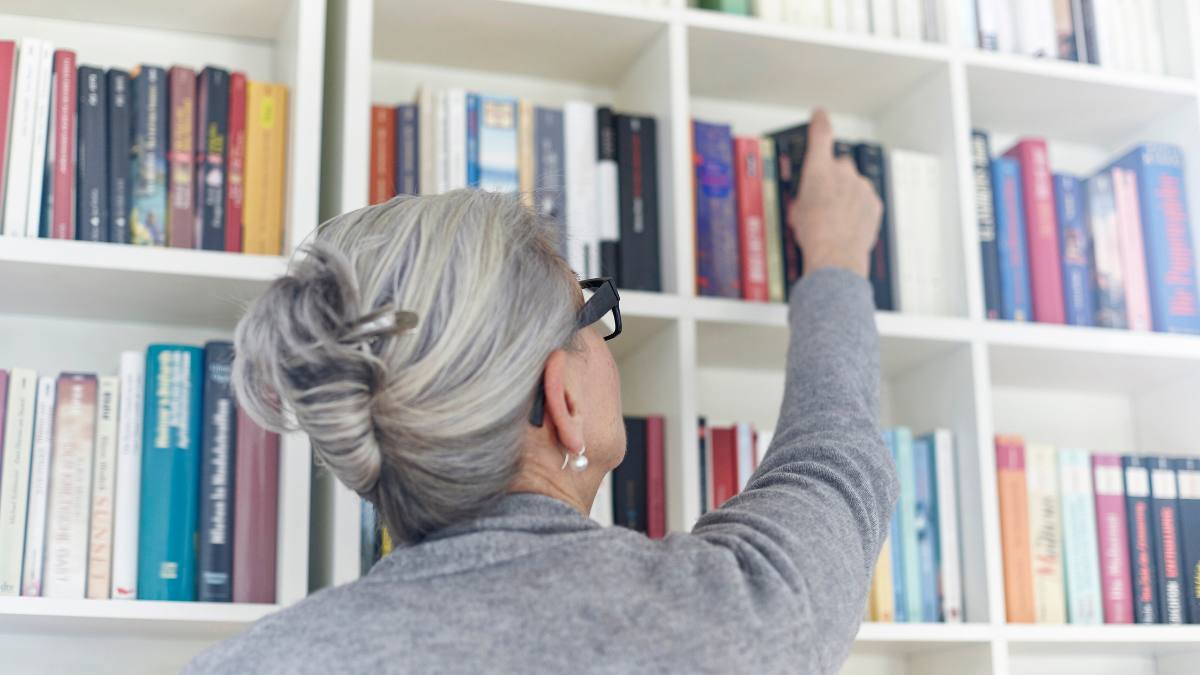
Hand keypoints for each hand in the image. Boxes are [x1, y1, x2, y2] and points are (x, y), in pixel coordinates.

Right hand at [788, 109, 881, 277]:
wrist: (835, 254)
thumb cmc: (814, 233)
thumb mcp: (796, 209)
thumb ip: (806, 193)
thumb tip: (809, 198)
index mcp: (819, 168)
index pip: (821, 133)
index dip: (820, 120)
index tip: (820, 114)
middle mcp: (843, 172)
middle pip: (839, 165)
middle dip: (832, 177)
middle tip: (823, 198)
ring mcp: (862, 186)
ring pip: (853, 184)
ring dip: (846, 195)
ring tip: (835, 218)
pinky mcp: (874, 202)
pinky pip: (865, 200)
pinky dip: (858, 208)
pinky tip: (847, 224)